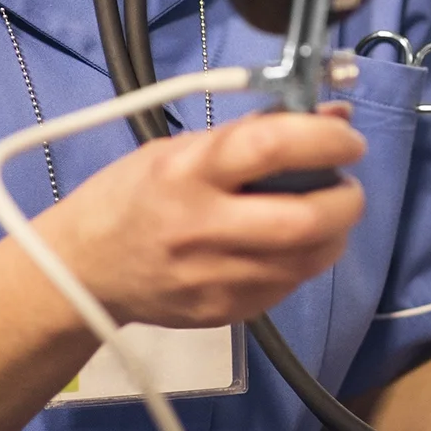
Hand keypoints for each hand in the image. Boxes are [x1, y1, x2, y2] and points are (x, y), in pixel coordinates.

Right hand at [33, 105, 366, 328]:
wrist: (82, 272)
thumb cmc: (133, 196)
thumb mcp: (180, 150)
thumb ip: (254, 134)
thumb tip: (333, 117)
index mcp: (188, 172)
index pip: (271, 147)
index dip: (325, 141)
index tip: (348, 140)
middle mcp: (202, 228)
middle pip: (304, 220)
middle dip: (346, 200)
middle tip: (346, 184)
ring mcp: (215, 278)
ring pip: (308, 261)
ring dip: (334, 233)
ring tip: (325, 213)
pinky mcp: (225, 313)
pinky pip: (288, 286)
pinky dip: (305, 261)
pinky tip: (291, 244)